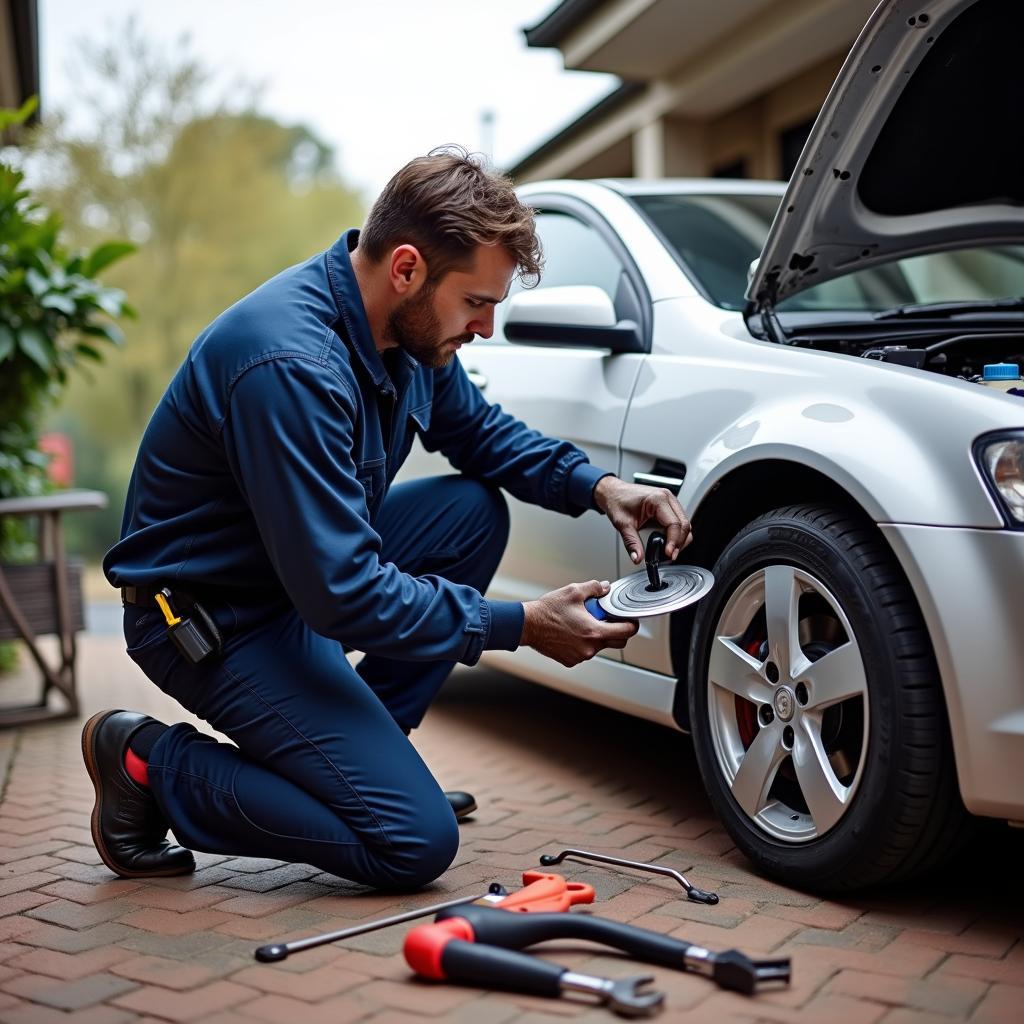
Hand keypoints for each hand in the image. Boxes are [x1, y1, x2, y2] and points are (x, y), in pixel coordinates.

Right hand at [522, 580, 637, 667]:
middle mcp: (589, 647)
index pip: (625, 632)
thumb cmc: (548, 610)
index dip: (632, 625)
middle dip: (616, 631)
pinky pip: (584, 653)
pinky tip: (573, 633)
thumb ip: (594, 588)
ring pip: (599, 647)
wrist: (528, 625)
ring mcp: (580, 656)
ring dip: (597, 637)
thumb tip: (605, 588)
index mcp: (594, 631)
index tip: (630, 621)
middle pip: (617, 643)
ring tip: (583, 624)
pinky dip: (583, 644)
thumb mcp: (573, 592)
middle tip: (607, 620)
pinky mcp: (571, 660)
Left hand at [593, 476, 692, 564]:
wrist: (612, 492)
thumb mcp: (622, 524)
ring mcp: (669, 501)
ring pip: (684, 524)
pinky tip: (666, 543)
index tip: (668, 554)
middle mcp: (667, 498)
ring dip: (679, 540)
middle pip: (684, 525)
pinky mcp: (668, 506)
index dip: (673, 542)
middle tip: (669, 556)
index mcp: (658, 499)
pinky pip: (678, 522)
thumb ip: (631, 542)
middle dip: (679, 543)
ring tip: (667, 551)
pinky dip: (675, 534)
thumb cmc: (617, 501)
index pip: (674, 524)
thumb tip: (638, 558)